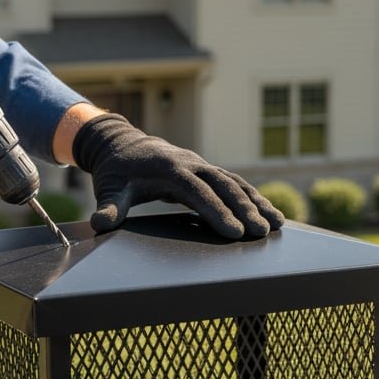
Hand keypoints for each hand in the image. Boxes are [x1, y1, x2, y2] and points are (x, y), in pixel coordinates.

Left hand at [72, 114, 283, 238]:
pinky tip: (270, 214)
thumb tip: (100, 224)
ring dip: (257, 202)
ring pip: (235, 182)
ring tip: (278, 224)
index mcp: (170, 168)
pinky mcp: (206, 171)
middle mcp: (191, 163)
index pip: (197, 192)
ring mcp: (201, 165)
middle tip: (261, 232)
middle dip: (244, 208)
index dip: (216, 211)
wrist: (122, 145)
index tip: (233, 232)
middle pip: (223, 185)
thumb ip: (110, 207)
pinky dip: (253, 197)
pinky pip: (234, 183)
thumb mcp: (110, 189)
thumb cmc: (117, 172)